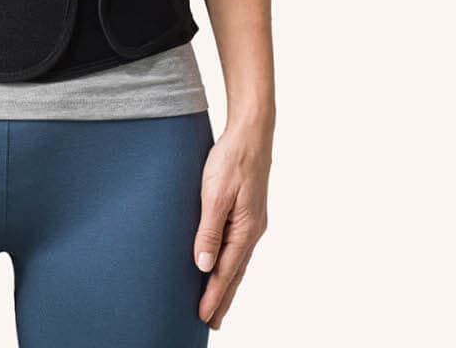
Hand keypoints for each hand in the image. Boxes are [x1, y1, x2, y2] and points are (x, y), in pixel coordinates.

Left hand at [193, 115, 272, 329]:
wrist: (250, 133)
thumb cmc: (231, 160)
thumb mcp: (215, 195)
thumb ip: (209, 231)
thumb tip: (203, 266)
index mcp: (246, 230)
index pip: (226, 272)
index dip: (214, 296)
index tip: (203, 318)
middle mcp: (252, 230)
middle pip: (235, 272)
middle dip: (223, 298)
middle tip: (211, 323)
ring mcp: (252, 221)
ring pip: (237, 260)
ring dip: (227, 282)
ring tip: (216, 301)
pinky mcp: (247, 210)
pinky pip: (237, 245)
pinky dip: (230, 262)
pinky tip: (223, 263)